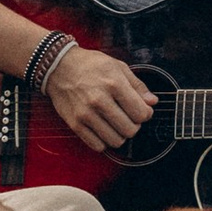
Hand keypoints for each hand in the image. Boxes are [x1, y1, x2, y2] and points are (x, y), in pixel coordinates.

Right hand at [36, 42, 158, 154]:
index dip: (146, 114)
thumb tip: (152, 102)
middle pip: (130, 130)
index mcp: (114, 84)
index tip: (141, 110)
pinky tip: (103, 129)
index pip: (141, 113)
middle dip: (134, 125)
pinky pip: (97, 145)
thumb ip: (137, 85)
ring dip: (120, 135)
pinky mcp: (75, 124)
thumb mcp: (117, 66)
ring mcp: (86, 114)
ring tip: (116, 123)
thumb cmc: (90, 65)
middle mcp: (99, 100)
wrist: (59, 66)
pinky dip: (104, 141)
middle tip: (128, 117)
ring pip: (116, 141)